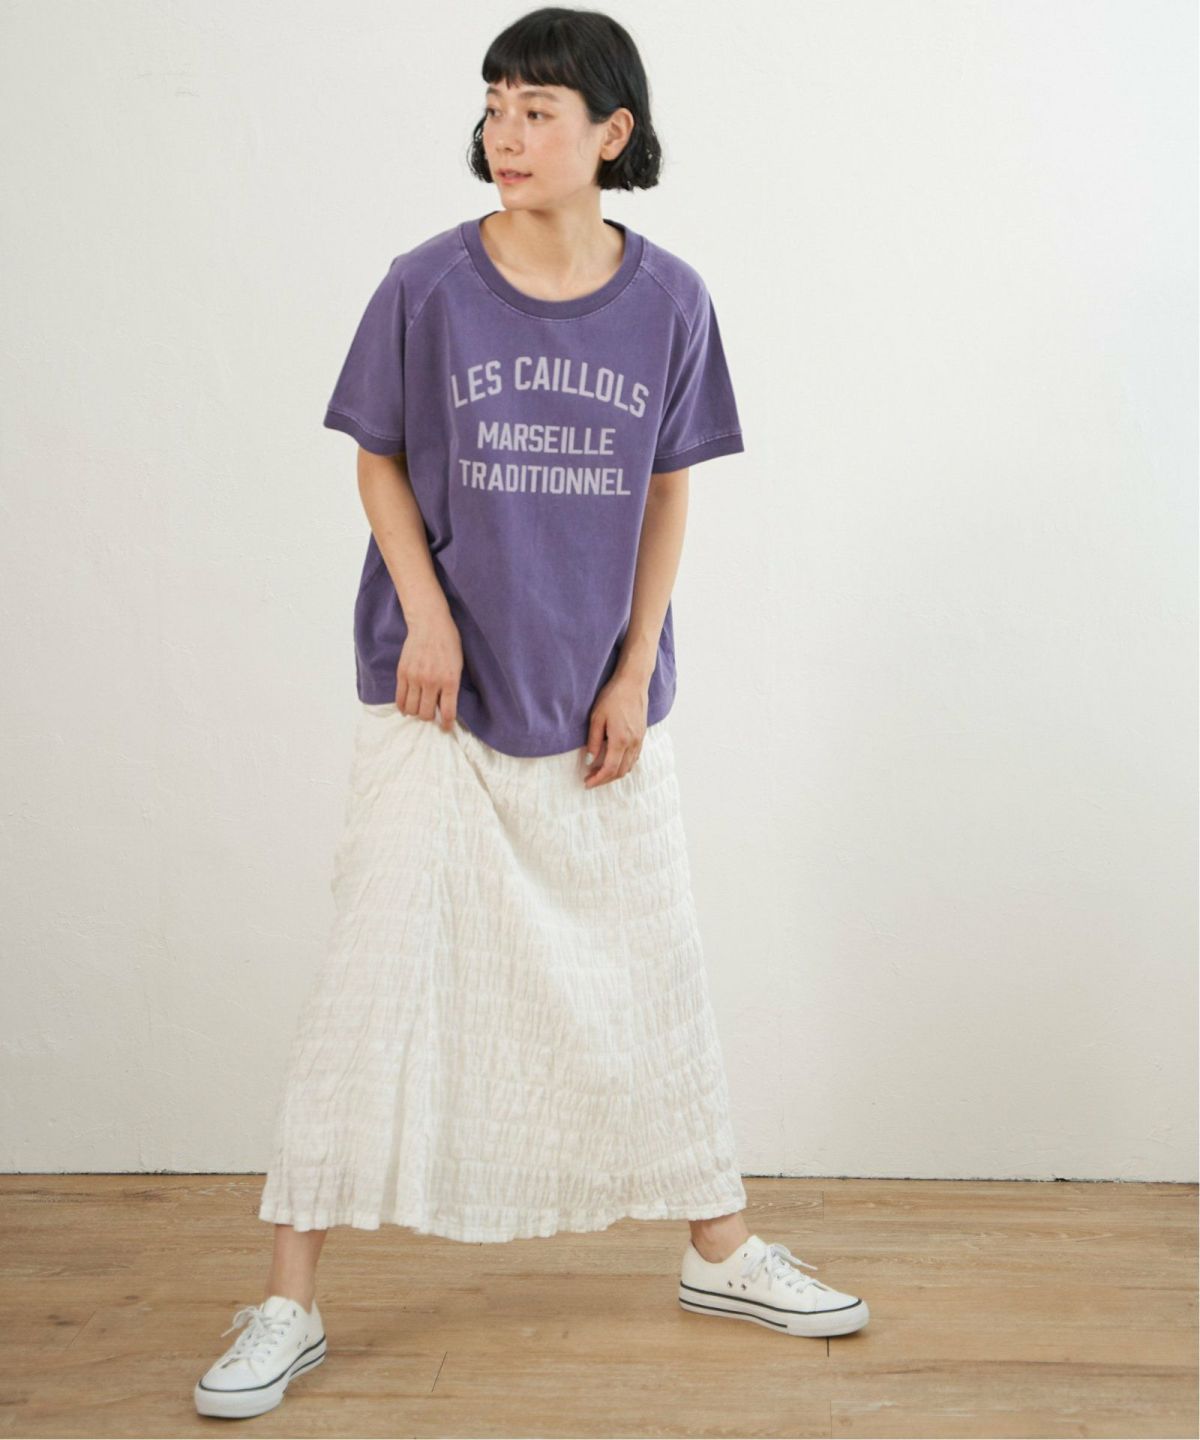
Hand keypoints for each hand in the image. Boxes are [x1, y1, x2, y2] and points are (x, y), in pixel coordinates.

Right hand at [394, 616, 462, 732]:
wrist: (430, 624)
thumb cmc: (449, 643)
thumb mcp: (458, 665)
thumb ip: (452, 686)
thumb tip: (445, 707)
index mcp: (450, 680)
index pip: (447, 712)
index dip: (446, 725)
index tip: (445, 728)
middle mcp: (431, 681)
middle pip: (426, 714)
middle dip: (429, 719)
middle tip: (431, 715)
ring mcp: (415, 678)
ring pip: (412, 709)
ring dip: (416, 713)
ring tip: (419, 709)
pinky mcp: (402, 673)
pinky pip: (399, 698)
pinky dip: (403, 707)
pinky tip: (406, 708)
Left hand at [581, 673, 648, 787]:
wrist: (632, 683)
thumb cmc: (612, 697)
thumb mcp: (596, 718)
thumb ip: (593, 741)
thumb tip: (590, 760)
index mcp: (620, 740)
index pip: (609, 769)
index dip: (597, 779)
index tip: (586, 783)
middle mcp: (633, 743)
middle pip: (620, 772)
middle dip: (604, 779)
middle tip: (590, 779)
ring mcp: (639, 740)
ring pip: (628, 767)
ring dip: (614, 774)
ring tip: (599, 772)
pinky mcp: (642, 736)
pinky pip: (634, 758)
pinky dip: (623, 765)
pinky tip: (614, 762)